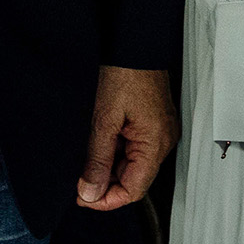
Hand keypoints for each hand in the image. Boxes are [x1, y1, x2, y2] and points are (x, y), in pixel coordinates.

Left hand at [78, 65, 176, 210]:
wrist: (136, 43)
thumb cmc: (125, 73)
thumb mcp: (104, 120)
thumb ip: (97, 160)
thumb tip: (90, 191)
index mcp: (156, 143)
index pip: (134, 190)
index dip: (107, 200)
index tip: (83, 197)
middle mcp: (164, 141)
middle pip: (135, 179)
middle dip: (106, 184)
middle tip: (79, 180)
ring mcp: (161, 132)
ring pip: (134, 165)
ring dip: (110, 168)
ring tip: (87, 158)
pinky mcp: (155, 124)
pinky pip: (137, 149)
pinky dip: (118, 152)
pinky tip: (101, 144)